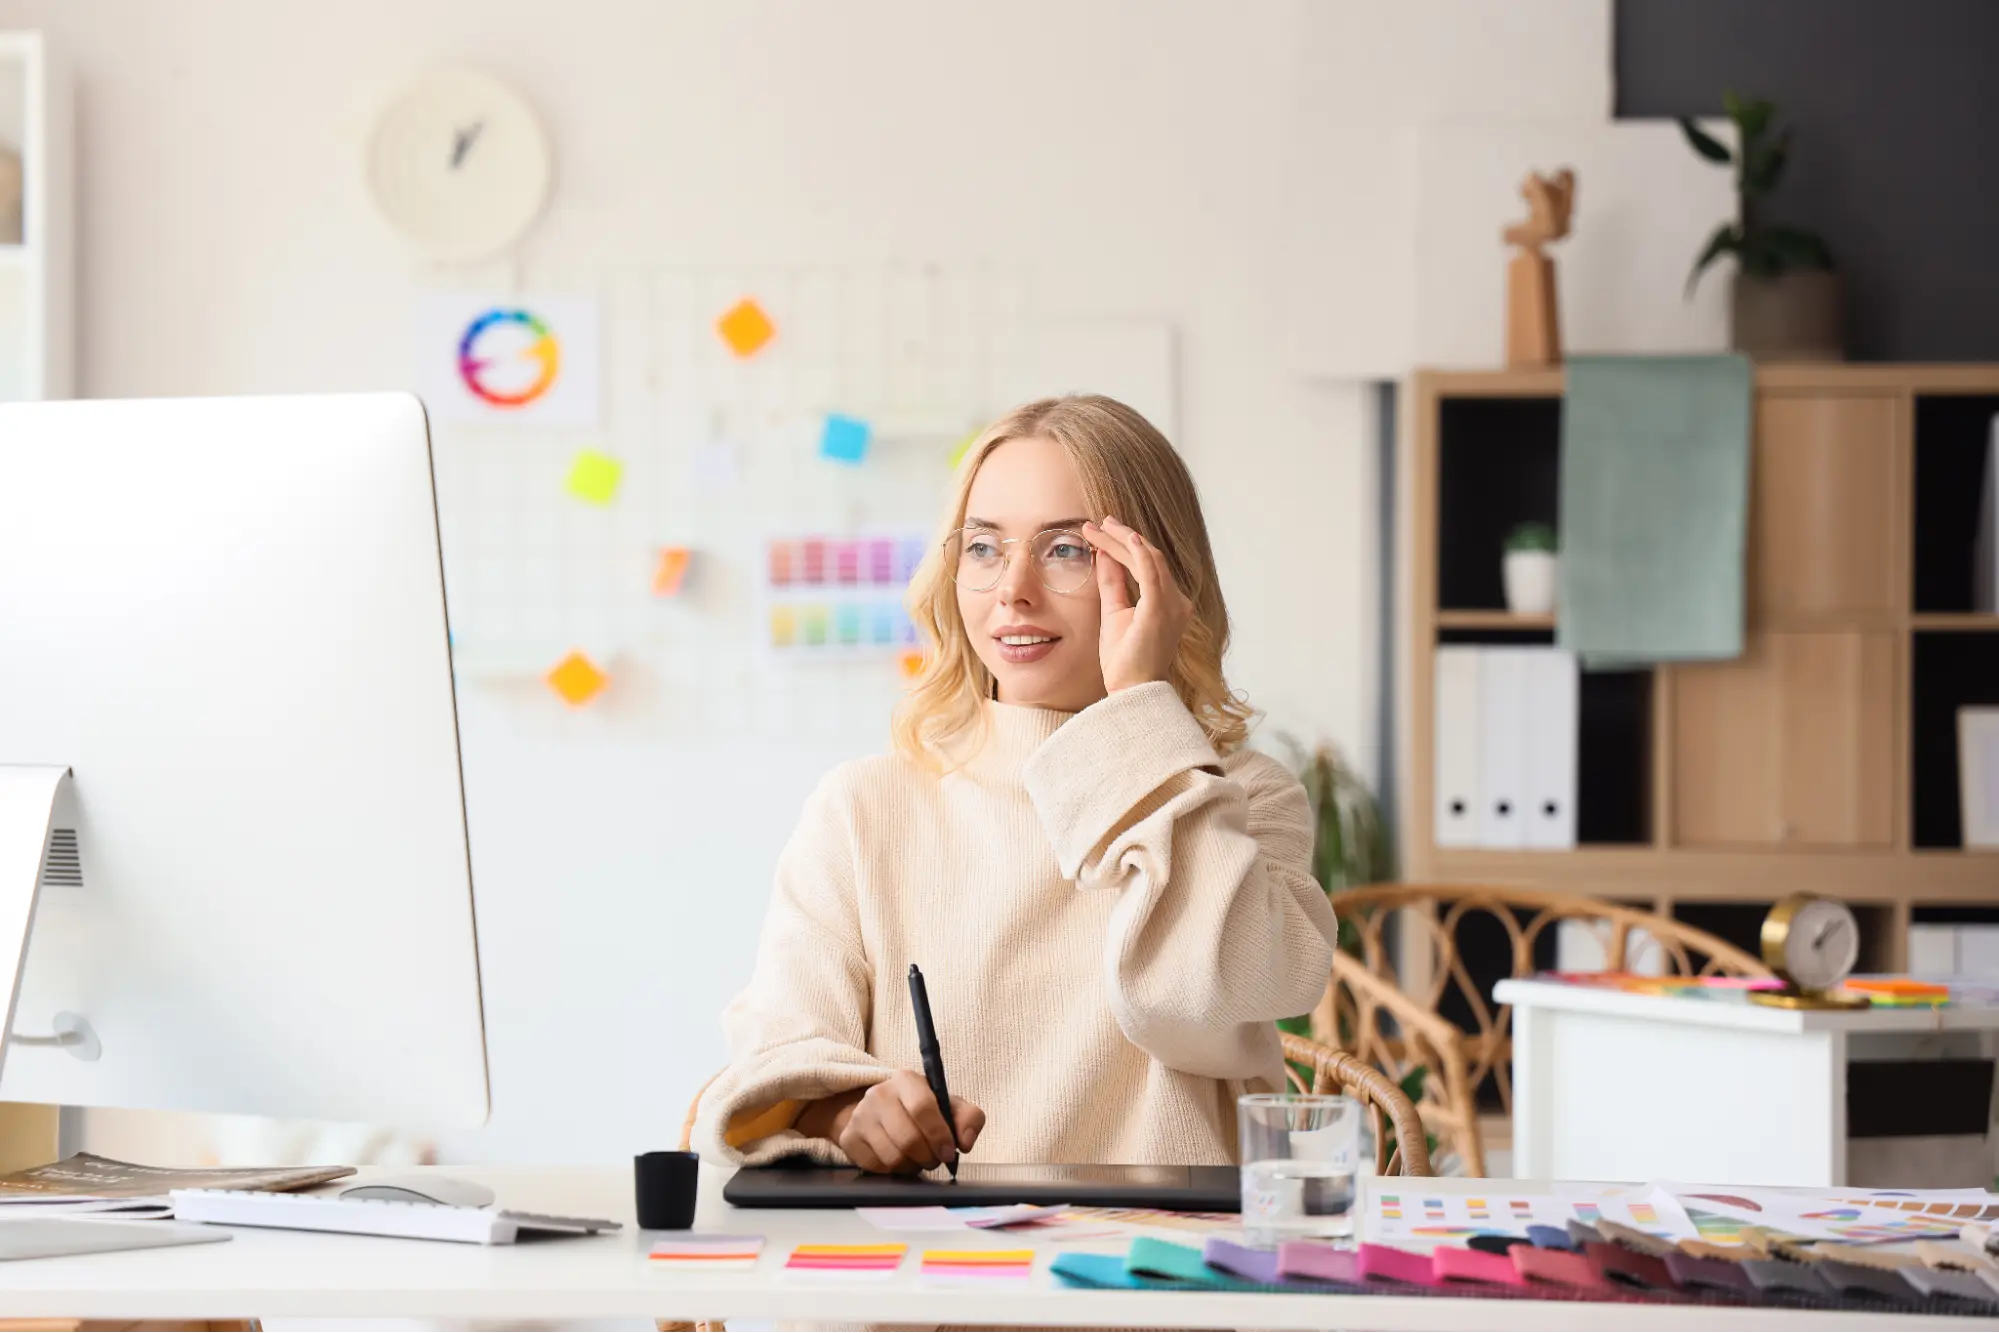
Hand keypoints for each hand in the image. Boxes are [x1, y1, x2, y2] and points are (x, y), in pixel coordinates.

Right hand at [815, 1071, 984, 1174]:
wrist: (879, 1111)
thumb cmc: (920, 1110)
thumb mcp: (948, 1106)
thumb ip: (969, 1118)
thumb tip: (966, 1142)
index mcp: (906, 1080)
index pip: (923, 1107)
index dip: (939, 1135)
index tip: (949, 1152)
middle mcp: (879, 1094)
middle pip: (908, 1139)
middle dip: (928, 1157)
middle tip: (934, 1158)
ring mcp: (860, 1116)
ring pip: (892, 1158)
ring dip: (911, 1166)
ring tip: (916, 1158)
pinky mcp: (848, 1138)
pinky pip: (876, 1167)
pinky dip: (892, 1171)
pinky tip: (897, 1159)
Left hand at [1083, 517, 1193, 693]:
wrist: (1132, 691)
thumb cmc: (1126, 659)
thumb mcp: (1115, 613)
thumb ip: (1113, 584)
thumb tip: (1104, 556)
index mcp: (1169, 603)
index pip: (1148, 564)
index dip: (1125, 545)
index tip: (1102, 532)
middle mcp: (1177, 601)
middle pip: (1149, 556)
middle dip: (1121, 537)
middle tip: (1097, 522)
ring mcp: (1172, 605)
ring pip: (1148, 558)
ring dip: (1122, 540)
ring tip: (1098, 527)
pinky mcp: (1160, 610)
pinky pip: (1150, 572)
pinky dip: (1138, 552)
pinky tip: (1124, 536)